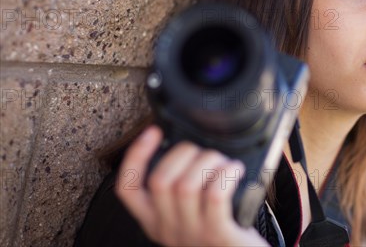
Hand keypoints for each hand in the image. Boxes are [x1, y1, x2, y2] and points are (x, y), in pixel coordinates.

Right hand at [115, 125, 268, 245]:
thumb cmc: (221, 231)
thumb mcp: (190, 213)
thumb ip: (182, 188)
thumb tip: (187, 147)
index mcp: (155, 220)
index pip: (127, 188)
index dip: (135, 156)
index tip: (153, 132)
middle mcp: (168, 229)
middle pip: (159, 180)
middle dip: (183, 153)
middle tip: (204, 152)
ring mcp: (192, 234)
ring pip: (185, 185)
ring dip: (208, 162)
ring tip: (224, 163)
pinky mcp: (219, 235)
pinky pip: (215, 196)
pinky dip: (226, 174)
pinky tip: (235, 170)